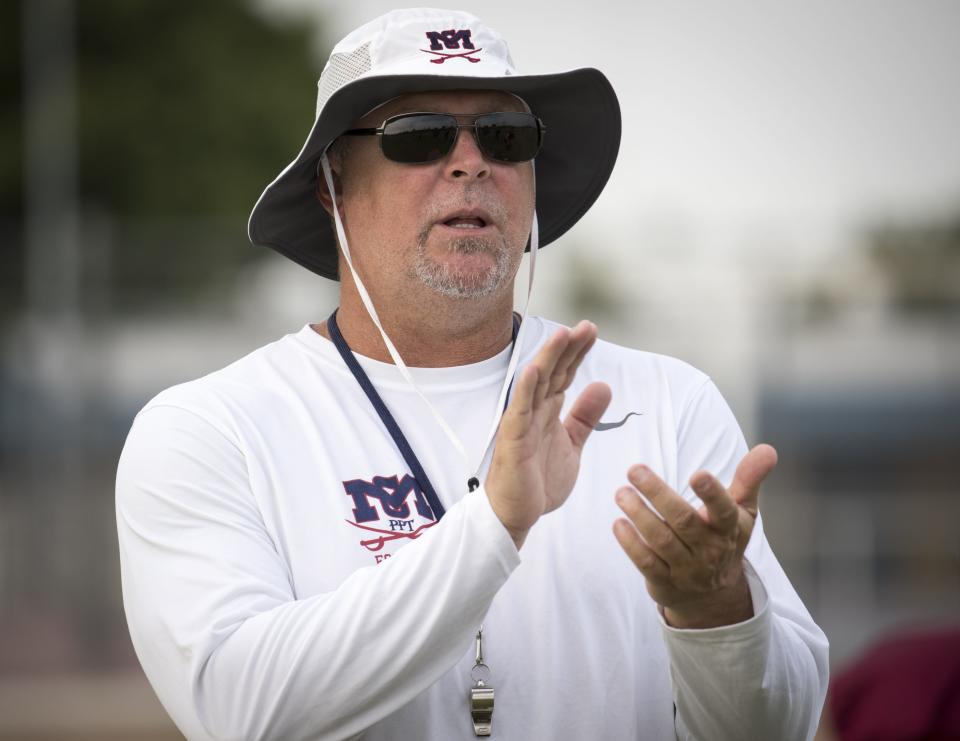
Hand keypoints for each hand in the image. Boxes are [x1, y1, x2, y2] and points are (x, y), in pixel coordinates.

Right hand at [485, 321, 611, 548]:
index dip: (577, 353)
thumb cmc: (539, 481)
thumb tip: (603, 386)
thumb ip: (585, 417)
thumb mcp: (572, 445)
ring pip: (535, 384)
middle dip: (567, 348)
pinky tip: (532, 371)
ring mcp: (520, 423)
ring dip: (548, 359)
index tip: (590, 331)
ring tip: (562, 335)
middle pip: (552, 372)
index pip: (564, 374)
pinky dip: (524, 390)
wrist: (516, 514)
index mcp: (547, 411)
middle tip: (586, 326)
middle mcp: (533, 411)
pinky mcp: (512, 440)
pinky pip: (518, 411)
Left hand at [613, 444, 777, 628]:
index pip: (723, 511)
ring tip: (621, 492)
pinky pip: (646, 563)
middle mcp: (708, 549)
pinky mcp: (664, 582)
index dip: (712, 494)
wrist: (713, 596)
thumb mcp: (741, 511)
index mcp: (728, 528)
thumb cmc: (724, 540)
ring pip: (661, 540)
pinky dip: (631, 544)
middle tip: (635, 470)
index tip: (697, 474)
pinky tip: (618, 523)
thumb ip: (749, 478)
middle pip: (683, 521)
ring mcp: (686, 568)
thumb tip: (768, 449)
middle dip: (658, 494)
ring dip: (639, 515)